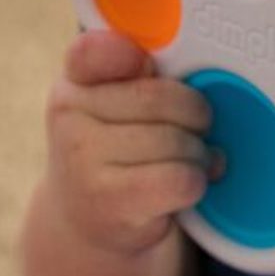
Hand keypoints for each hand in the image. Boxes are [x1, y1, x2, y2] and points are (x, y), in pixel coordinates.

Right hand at [44, 30, 221, 255]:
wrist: (88, 225)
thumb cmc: (119, 156)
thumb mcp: (119, 108)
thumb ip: (144, 80)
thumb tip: (204, 83)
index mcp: (76, 81)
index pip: (96, 51)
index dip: (131, 56)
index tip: (148, 67)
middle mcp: (69, 115)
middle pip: (162, 97)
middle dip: (195, 117)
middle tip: (195, 131)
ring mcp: (82, 159)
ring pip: (176, 141)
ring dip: (198, 156)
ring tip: (186, 165)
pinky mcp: (109, 201)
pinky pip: (181, 178)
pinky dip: (195, 184)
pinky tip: (182, 189)